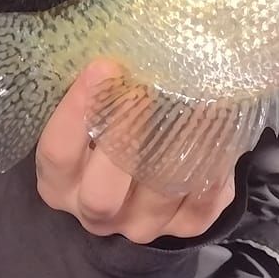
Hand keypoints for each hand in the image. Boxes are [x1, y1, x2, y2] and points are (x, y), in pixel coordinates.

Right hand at [35, 61, 234, 242]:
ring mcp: (142, 225)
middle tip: (145, 88)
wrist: (139, 175)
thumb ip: (94, 93)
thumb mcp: (87, 112)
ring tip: (196, 95)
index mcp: (59, 183)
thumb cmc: (105, 129)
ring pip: (160, 193)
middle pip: (102, 193)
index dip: (77, 111)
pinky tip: (220, 124)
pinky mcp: (186, 225)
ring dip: (180, 141)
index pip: (58, 153)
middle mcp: (96, 212)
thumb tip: (115, 53)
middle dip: (125, 137)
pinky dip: (214, 161)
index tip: (102, 67)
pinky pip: (203, 198)